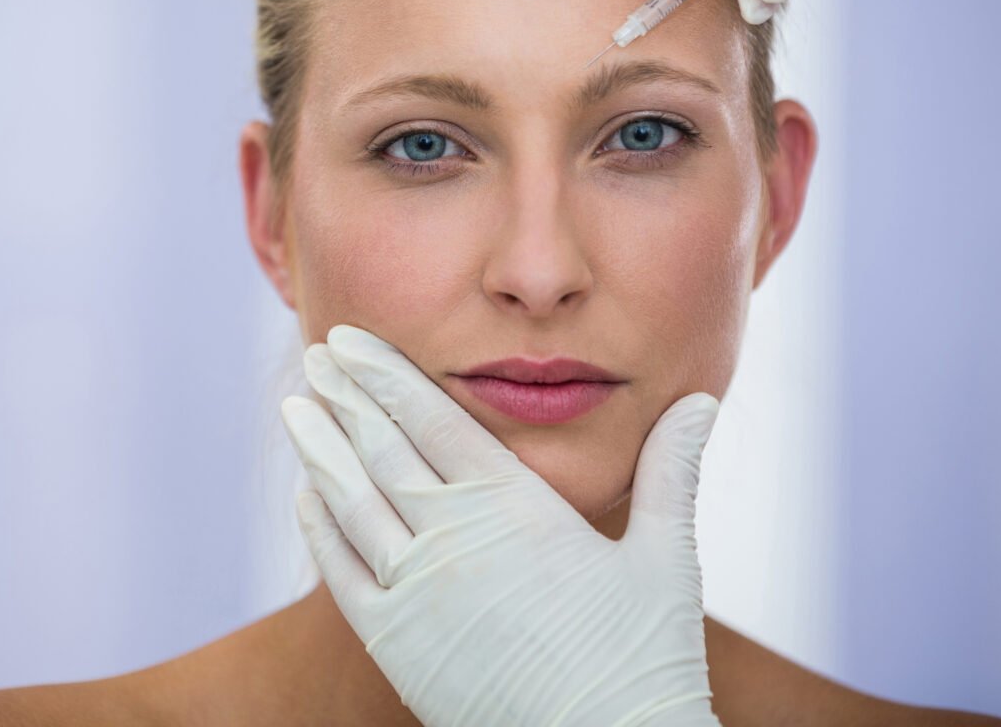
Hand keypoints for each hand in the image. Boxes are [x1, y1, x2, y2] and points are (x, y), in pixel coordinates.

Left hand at [279, 324, 722, 726]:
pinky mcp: (396, 644)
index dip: (386, 374)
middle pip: (381, 449)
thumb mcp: (666, 556)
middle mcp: (454, 539)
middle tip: (319, 354)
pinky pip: (342, 573)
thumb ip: (673, 470)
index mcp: (515, 506)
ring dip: (320, 449)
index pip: (432, 418)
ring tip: (297, 408)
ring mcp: (418, 592)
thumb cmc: (644, 659)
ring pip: (351, 503)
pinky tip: (307, 496)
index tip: (352, 341)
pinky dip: (319, 528)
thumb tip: (703, 400)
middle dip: (346, 396)